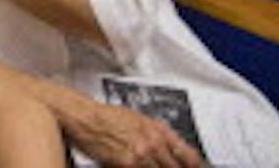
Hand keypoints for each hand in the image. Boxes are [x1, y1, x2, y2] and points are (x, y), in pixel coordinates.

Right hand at [62, 98, 202, 167]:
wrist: (85, 117)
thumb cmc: (106, 116)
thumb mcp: (138, 119)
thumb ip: (158, 135)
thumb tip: (172, 152)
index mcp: (158, 129)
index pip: (189, 156)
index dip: (194, 166)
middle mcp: (153, 142)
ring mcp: (141, 155)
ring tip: (149, 166)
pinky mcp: (128, 165)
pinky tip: (140, 167)